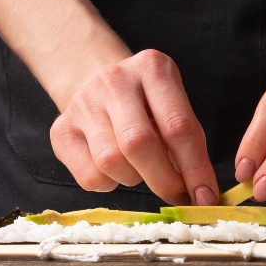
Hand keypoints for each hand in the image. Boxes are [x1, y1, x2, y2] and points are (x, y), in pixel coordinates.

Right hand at [49, 49, 219, 205]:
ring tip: (140, 168)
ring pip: (111, 163)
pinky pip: (89, 177)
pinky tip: (116, 169)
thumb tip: (201, 192)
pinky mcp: (60, 130)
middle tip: (179, 198)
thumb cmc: (146, 101)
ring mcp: (82, 104)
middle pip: (138, 143)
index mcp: (152, 68)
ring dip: (134, 179)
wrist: (96, 79)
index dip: (195, 168)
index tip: (206, 197)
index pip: (177, 125)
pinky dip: (110, 184)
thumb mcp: (173, 104)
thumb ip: (188, 139)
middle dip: (165, 181)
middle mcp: (113, 81)